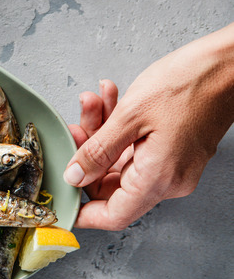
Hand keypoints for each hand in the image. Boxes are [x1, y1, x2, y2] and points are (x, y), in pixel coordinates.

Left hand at [66, 23, 233, 229]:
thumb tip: (74, 177)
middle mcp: (168, 179)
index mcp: (158, 179)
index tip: (60, 200)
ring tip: (93, 100)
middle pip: (111, 183)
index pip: (113, 215)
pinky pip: (137, 147)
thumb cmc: (190, 84)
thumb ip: (97, 151)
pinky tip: (110, 99)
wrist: (229, 63)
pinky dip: (119, 127)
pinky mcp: (174, 148)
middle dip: (87, 154)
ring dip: (101, 132)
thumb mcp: (130, 117)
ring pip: (121, 159)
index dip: (83, 211)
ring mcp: (173, 164)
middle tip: (73, 127)